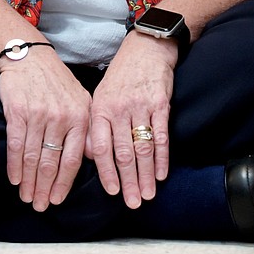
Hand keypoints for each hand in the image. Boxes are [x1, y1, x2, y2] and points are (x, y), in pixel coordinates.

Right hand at [0, 45, 92, 211]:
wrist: (30, 56)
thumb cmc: (55, 80)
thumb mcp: (81, 99)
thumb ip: (88, 128)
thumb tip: (92, 156)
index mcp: (80, 117)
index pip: (74, 159)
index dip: (64, 183)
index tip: (57, 199)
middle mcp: (61, 117)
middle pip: (52, 162)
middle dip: (45, 188)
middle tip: (39, 206)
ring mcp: (39, 114)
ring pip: (34, 157)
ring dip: (29, 181)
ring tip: (26, 196)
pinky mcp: (17, 111)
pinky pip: (16, 145)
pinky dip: (14, 165)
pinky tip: (14, 178)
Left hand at [87, 31, 175, 208]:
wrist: (145, 49)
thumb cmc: (121, 76)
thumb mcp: (101, 96)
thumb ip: (97, 126)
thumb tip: (92, 156)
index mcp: (100, 109)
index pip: (101, 148)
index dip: (107, 173)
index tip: (113, 192)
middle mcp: (118, 108)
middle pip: (123, 153)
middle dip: (128, 181)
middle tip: (133, 203)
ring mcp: (140, 106)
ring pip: (142, 148)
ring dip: (146, 175)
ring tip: (148, 194)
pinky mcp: (160, 104)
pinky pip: (161, 136)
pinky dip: (162, 157)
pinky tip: (162, 173)